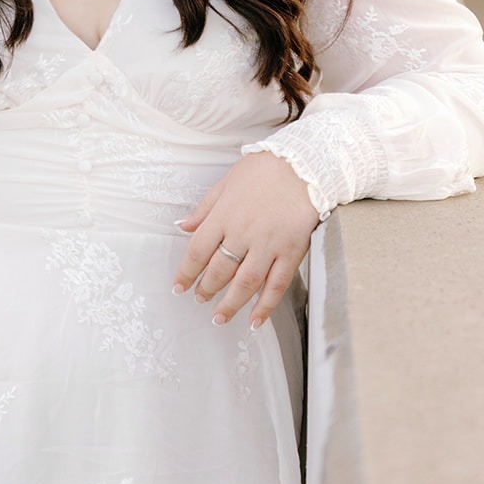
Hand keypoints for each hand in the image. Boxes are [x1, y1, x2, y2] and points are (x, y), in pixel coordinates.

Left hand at [172, 152, 320, 329]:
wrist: (304, 164)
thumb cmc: (264, 169)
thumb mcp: (227, 182)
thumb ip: (205, 207)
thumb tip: (182, 226)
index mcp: (225, 215)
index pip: (198, 251)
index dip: (186, 273)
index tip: (179, 286)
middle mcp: (244, 233)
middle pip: (219, 270)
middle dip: (206, 289)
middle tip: (200, 299)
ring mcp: (268, 244)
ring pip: (245, 283)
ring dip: (230, 304)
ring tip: (219, 317)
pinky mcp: (291, 251)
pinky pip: (276, 285)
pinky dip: (265, 306)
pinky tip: (255, 319)